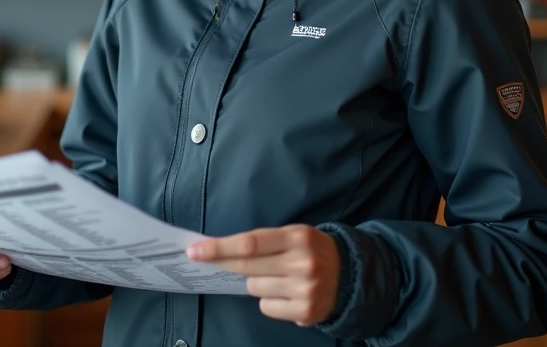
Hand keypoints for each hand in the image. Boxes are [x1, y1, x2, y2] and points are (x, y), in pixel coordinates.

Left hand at [186, 225, 340, 326]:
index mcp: (297, 237)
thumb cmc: (310, 250)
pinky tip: (286, 293)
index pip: (250, 243)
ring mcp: (305, 289)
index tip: (196, 250)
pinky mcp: (305, 311)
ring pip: (255, 288)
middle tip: (200, 257)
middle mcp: (302, 263)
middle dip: (221, 262)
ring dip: (257, 282)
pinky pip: (267, 307)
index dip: (220, 248)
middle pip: (247, 266)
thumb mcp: (294, 235)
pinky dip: (270, 301)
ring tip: (277, 277)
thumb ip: (263, 242)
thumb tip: (220, 252)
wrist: (350, 274)